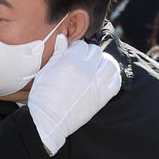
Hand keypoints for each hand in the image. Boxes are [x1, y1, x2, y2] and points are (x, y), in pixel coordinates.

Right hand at [26, 38, 121, 153]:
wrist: (48, 121)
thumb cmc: (43, 96)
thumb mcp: (47, 71)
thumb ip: (58, 53)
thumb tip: (63, 38)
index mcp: (71, 62)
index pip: (81, 45)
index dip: (76, 49)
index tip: (72, 54)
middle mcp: (86, 71)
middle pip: (96, 52)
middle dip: (89, 54)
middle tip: (82, 62)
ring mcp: (96, 85)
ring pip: (110, 64)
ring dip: (104, 63)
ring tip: (96, 68)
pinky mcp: (102, 98)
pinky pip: (116, 82)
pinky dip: (112, 78)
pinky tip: (104, 78)